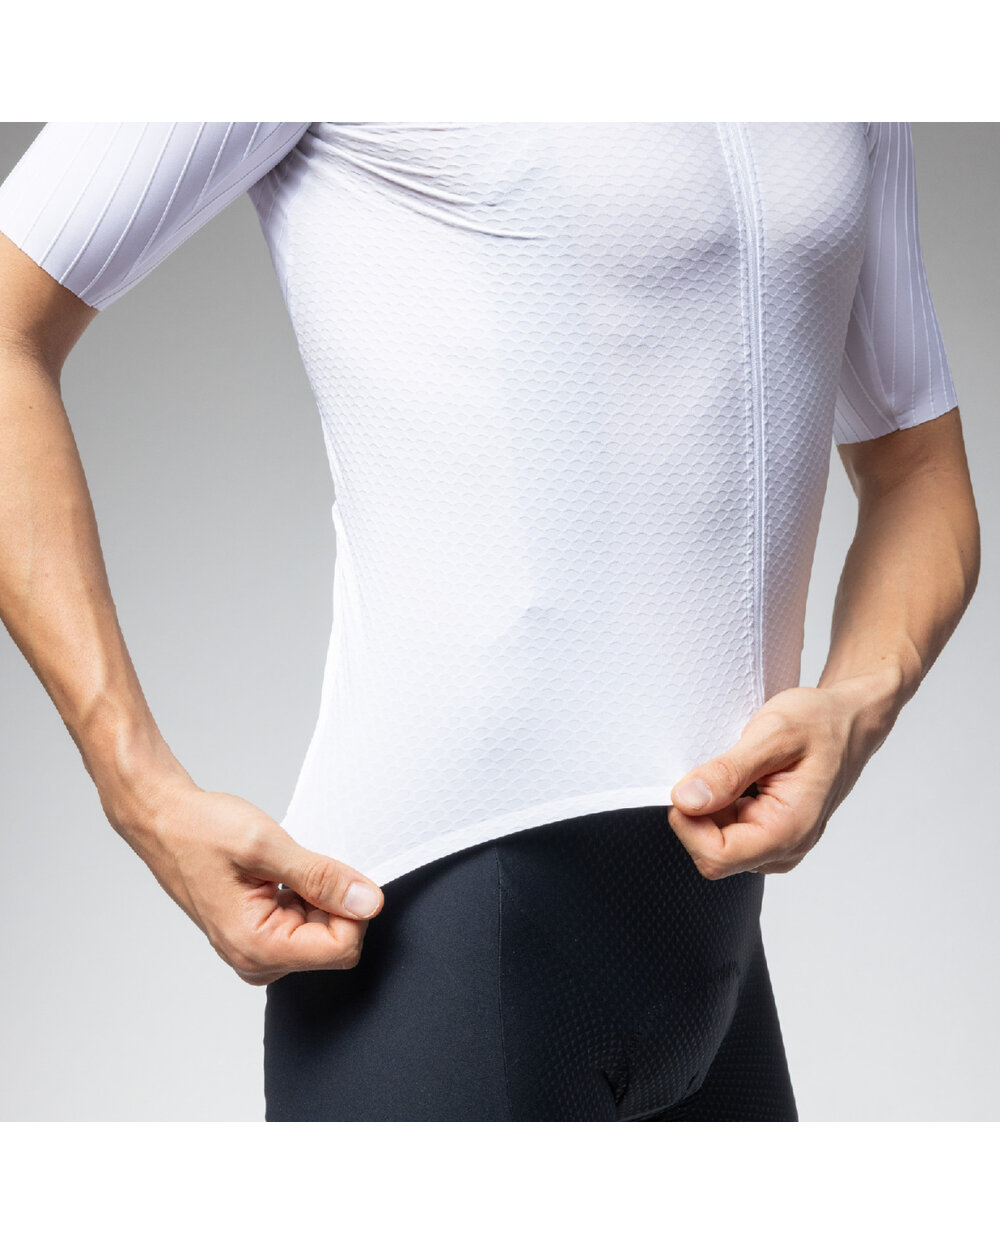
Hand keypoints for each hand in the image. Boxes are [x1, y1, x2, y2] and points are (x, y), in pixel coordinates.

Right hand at [107, 775, 384, 985]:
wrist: (163, 822)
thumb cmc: (199, 831)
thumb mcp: (267, 847)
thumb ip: (322, 878)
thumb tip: (368, 902)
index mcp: (257, 947)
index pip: (342, 948)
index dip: (352, 907)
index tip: (338, 874)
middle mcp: (256, 961)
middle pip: (336, 944)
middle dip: (333, 902)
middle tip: (302, 866)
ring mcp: (256, 952)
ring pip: (323, 933)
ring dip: (317, 897)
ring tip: (284, 868)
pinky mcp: (259, 938)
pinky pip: (305, 925)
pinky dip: (305, 897)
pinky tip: (280, 875)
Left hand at [667, 683, 886, 878]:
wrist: (848, 721)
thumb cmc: (821, 723)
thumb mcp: (773, 734)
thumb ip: (728, 771)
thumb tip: (686, 800)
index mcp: (789, 830)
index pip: (717, 857)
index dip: (689, 824)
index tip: (688, 786)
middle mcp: (785, 848)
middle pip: (712, 852)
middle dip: (700, 813)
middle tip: (714, 769)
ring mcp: (777, 844)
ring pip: (715, 842)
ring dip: (711, 806)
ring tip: (736, 771)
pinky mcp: (768, 834)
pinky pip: (726, 830)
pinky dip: (720, 804)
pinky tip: (739, 779)